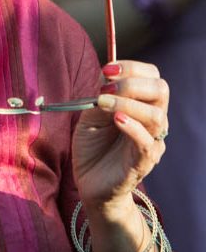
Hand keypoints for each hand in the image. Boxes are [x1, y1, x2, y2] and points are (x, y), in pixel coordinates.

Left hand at [72, 60, 168, 214]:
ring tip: (103, 102)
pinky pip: (147, 141)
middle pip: (160, 90)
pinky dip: (132, 127)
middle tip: (104, 88)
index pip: (152, 77)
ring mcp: (151, 141)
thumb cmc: (92, 147)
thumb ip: (100, 96)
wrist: (90, 183)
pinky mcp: (144, 161)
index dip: (132, 68)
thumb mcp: (90, 116)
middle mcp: (152, 121)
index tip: (107, 69)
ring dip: (128, 103)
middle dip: (132, 83)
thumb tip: (106, 72)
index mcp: (142, 105)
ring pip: (156, 115)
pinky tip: (116, 119)